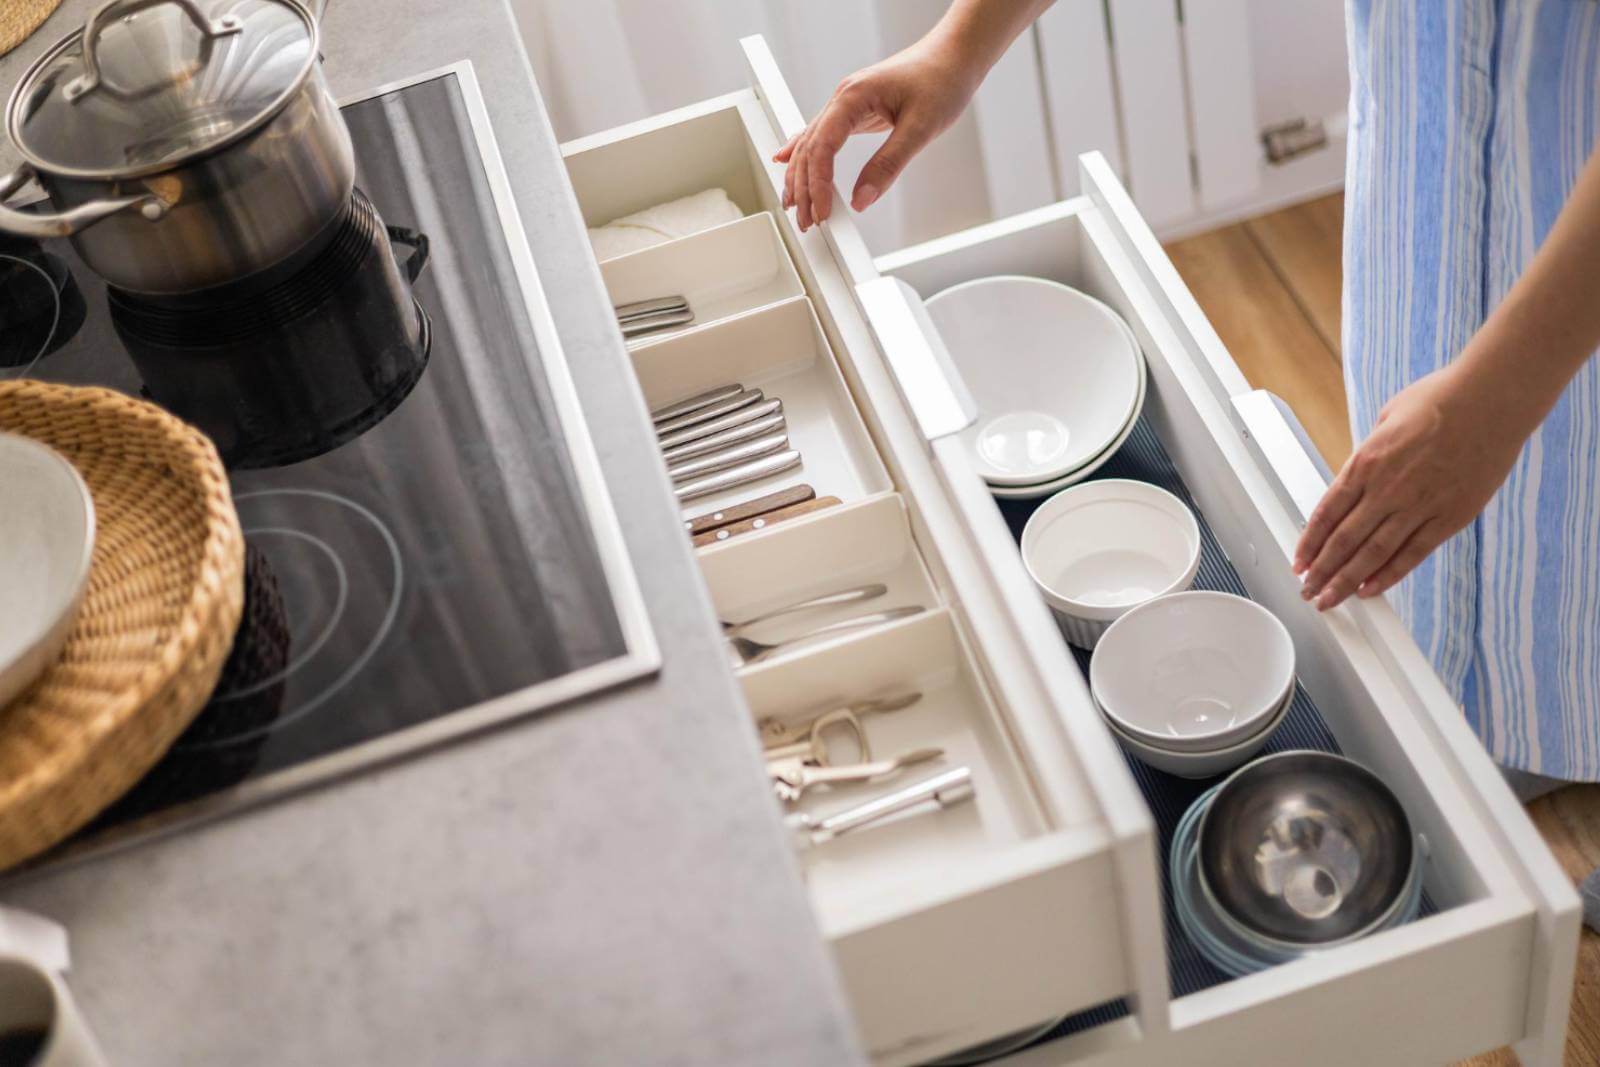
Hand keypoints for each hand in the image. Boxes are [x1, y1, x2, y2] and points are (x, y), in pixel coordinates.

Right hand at [773, 37, 979, 230]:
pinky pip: (822, 135)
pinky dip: (804, 153)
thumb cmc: (941, 80)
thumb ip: (888, 165)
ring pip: (811, 143)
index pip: (822, 146)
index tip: (822, 211)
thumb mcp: (920, 128)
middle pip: (809, 148)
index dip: (818, 183)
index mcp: (854, 96)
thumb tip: (862, 199)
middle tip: (806, 220)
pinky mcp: (855, 110)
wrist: (955, 55)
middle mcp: (843, 98)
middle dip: (803, 187)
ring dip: (801, 176)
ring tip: (797, 206)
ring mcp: (846, 103)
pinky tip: (787, 162)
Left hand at [1293, 363, 1526, 609]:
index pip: (1326, 513)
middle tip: (1307, 591)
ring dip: (1347, 581)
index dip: (1309, 543)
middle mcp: (1386, 489)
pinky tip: (1370, 590)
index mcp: (1365, 463)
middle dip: (1321, 571)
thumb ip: (1370, 452)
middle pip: (1344, 540)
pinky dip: (1389, 575)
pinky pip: (1413, 553)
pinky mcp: (1450, 517)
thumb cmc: (1441, 399)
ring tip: (1329, 600)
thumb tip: (1358, 472)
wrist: (1492, 400)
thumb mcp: (1387, 418)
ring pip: (1373, 554)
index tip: (1299, 562)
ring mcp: (1418, 505)